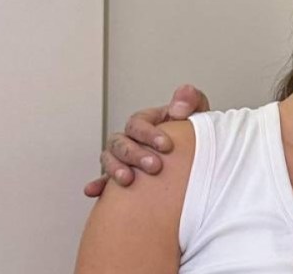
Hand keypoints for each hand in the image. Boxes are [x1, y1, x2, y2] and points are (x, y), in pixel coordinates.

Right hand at [83, 84, 209, 196]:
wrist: (198, 157)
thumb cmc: (195, 133)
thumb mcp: (197, 112)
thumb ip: (190, 101)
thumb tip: (178, 108)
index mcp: (147, 121)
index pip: (138, 123)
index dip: (149, 133)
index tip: (166, 145)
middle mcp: (131, 138)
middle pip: (120, 142)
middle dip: (135, 154)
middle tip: (154, 166)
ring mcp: (123, 157)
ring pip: (109, 158)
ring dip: (115, 168)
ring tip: (128, 180)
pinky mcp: (121, 176)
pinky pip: (103, 181)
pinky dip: (98, 185)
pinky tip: (94, 191)